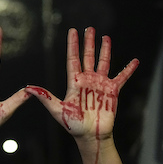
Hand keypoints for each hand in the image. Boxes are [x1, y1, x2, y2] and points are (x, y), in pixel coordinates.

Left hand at [26, 27, 138, 142]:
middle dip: (89, 42)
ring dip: (105, 50)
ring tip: (106, 37)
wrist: (90, 135)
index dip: (73, 45)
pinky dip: (128, 70)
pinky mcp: (112, 92)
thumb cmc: (73, 125)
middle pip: (88, 57)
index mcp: (75, 82)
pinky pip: (122, 78)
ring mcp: (100, 84)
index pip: (73, 59)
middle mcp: (88, 80)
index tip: (72, 31)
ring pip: (104, 62)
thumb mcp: (57, 110)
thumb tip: (28, 88)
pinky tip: (134, 61)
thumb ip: (45, 97)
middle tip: (89, 28)